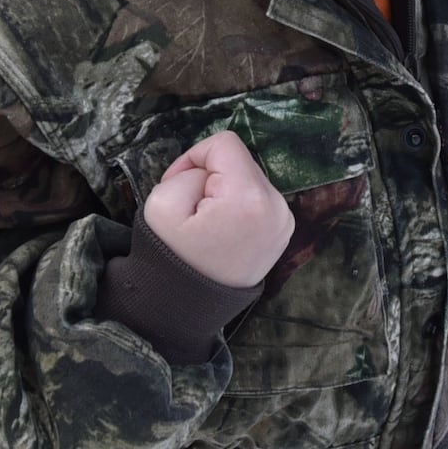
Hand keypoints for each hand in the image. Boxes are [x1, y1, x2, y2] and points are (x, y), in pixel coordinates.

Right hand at [140, 127, 294, 289]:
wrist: (189, 304)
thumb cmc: (173, 255)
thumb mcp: (163, 201)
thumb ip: (189, 172)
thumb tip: (211, 175)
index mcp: (250, 197)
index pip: (225, 144)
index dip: (194, 157)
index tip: (179, 184)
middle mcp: (277, 206)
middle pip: (239, 161)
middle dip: (211, 177)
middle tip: (191, 209)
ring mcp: (284, 220)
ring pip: (248, 178)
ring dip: (224, 191)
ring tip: (206, 222)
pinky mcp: (283, 231)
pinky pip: (257, 198)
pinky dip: (237, 205)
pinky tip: (222, 230)